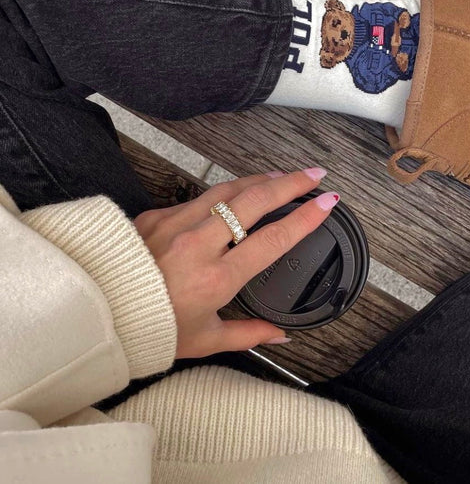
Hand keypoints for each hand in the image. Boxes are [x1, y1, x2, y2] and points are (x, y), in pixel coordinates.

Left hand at [134, 168, 337, 358]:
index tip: (327, 203)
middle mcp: (199, 245)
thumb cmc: (149, 329)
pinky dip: (224, 192)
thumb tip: (281, 337)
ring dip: (260, 179)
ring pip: (228, 189)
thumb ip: (249, 335)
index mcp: (216, 278)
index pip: (272, 240)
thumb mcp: (204, 341)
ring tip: (283, 176)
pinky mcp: (157, 215)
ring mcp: (176, 224)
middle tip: (315, 174)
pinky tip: (237, 192)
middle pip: (255, 201)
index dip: (305, 219)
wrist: (96, 311)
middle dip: (290, 183)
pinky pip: (199, 198)